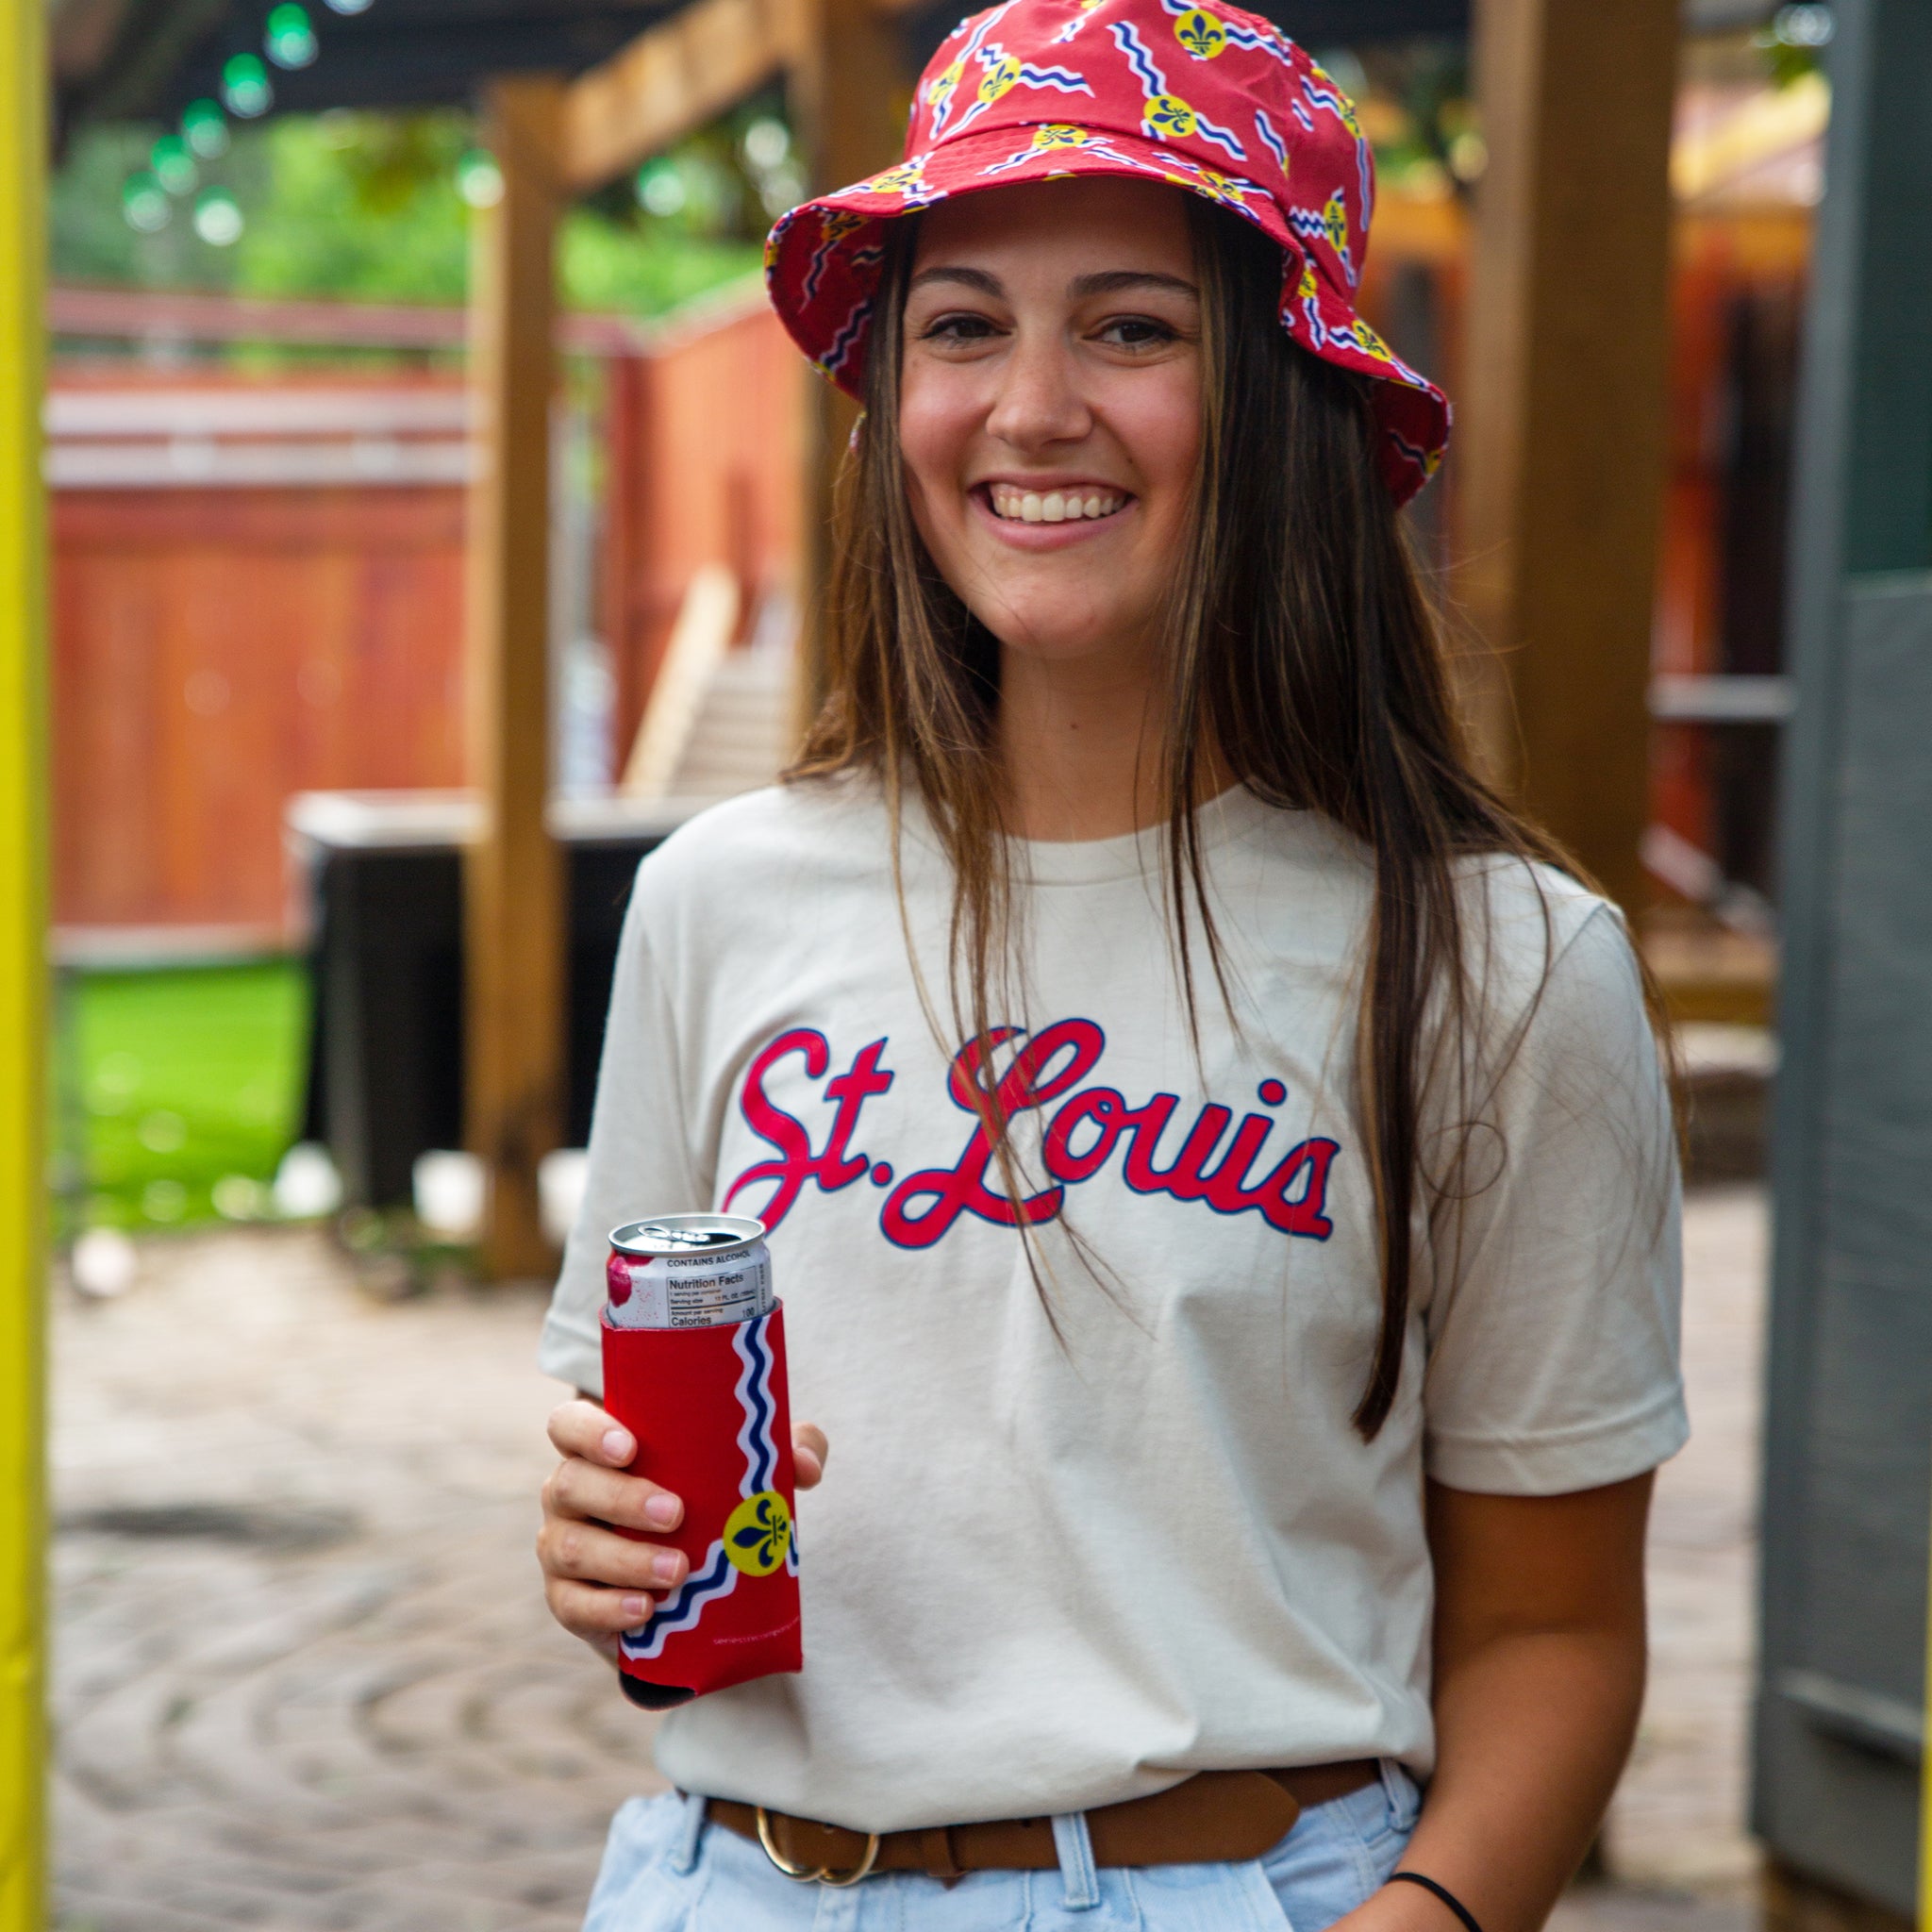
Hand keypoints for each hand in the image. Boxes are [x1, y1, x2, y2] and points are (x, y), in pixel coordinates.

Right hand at [537, 1398, 827, 1663]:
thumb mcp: (750, 1470)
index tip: (630, 1446)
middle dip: (621, 1499)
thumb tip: (804, 1465)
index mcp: (598, 1450)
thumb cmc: (710, 1501)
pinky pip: (572, 1605)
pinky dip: (608, 1608)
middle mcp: (569, 1493)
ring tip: (677, 1571)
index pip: (568, 1425)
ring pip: (571, 1548)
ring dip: (624, 1560)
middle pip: (569, 1484)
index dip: (588, 1431)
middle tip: (677, 1513)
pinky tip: (644, 1611)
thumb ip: (786, 1451)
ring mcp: (561, 1547)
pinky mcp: (568, 1601)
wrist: (688, 1588)